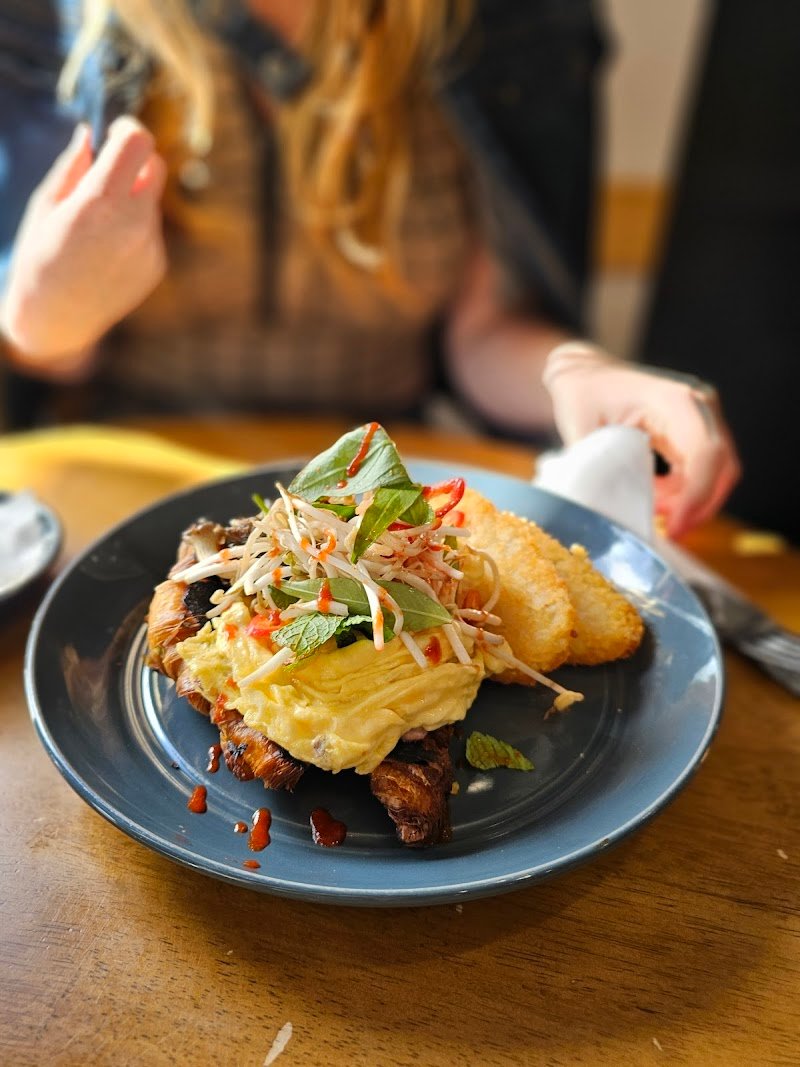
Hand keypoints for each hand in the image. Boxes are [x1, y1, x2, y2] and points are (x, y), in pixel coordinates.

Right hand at [1, 117, 166, 371]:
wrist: (56, 319)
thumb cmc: (40, 256)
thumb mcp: (47, 204)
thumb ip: (75, 166)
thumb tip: (92, 133)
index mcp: (100, 203)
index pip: (138, 143)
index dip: (128, 129)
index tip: (114, 133)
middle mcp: (133, 224)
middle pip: (155, 166)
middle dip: (134, 161)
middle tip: (107, 172)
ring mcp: (150, 247)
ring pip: (152, 200)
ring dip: (132, 197)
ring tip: (97, 225)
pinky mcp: (157, 265)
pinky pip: (151, 229)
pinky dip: (134, 228)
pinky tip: (106, 251)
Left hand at [543, 342, 740, 537]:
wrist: (586, 374)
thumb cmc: (581, 395)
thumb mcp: (582, 429)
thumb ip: (598, 467)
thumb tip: (604, 509)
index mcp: (674, 400)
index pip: (705, 452)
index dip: (696, 496)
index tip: (674, 526)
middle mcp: (697, 405)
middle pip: (722, 467)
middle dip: (699, 507)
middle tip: (668, 532)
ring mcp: (702, 416)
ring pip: (718, 472)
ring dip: (691, 501)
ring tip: (653, 510)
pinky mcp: (696, 429)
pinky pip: (704, 469)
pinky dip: (686, 491)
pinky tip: (656, 498)